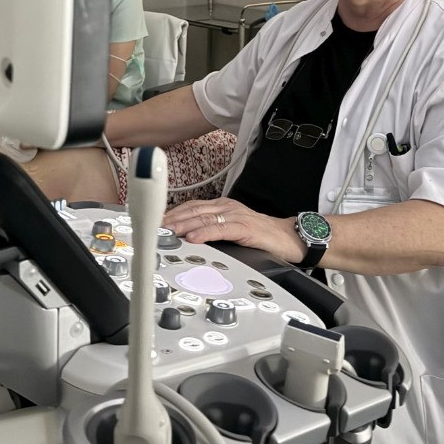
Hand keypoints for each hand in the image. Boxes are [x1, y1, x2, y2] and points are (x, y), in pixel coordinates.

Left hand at [163, 198, 304, 263]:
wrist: (289, 237)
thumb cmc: (261, 235)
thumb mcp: (232, 228)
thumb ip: (212, 229)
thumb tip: (186, 238)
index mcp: (222, 206)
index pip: (191, 206)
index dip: (172, 213)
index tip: (154, 221)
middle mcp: (227, 207)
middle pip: (193, 210)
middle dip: (172, 218)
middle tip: (153, 226)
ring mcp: (236, 216)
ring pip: (204, 217)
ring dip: (183, 224)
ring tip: (167, 231)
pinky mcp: (245, 228)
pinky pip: (221, 229)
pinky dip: (205, 232)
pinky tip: (193, 237)